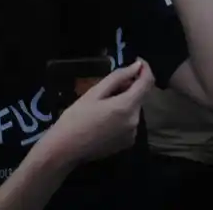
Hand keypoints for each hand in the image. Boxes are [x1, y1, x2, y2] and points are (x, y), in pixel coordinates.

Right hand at [40, 60, 154, 166]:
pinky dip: (123, 115)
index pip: (147, 82)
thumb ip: (118, 77)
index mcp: (127, 106)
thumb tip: (137, 66)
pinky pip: (130, 122)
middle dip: (129, 87)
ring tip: (103, 103)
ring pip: (134, 109)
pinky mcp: (127, 143)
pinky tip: (105, 118)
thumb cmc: (76, 118)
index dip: (145, 69)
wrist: (64, 150)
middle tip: (109, 86)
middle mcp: (135, 121)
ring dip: (125, 101)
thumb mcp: (94, 92)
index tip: (137, 62)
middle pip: (140, 96)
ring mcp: (132, 134)